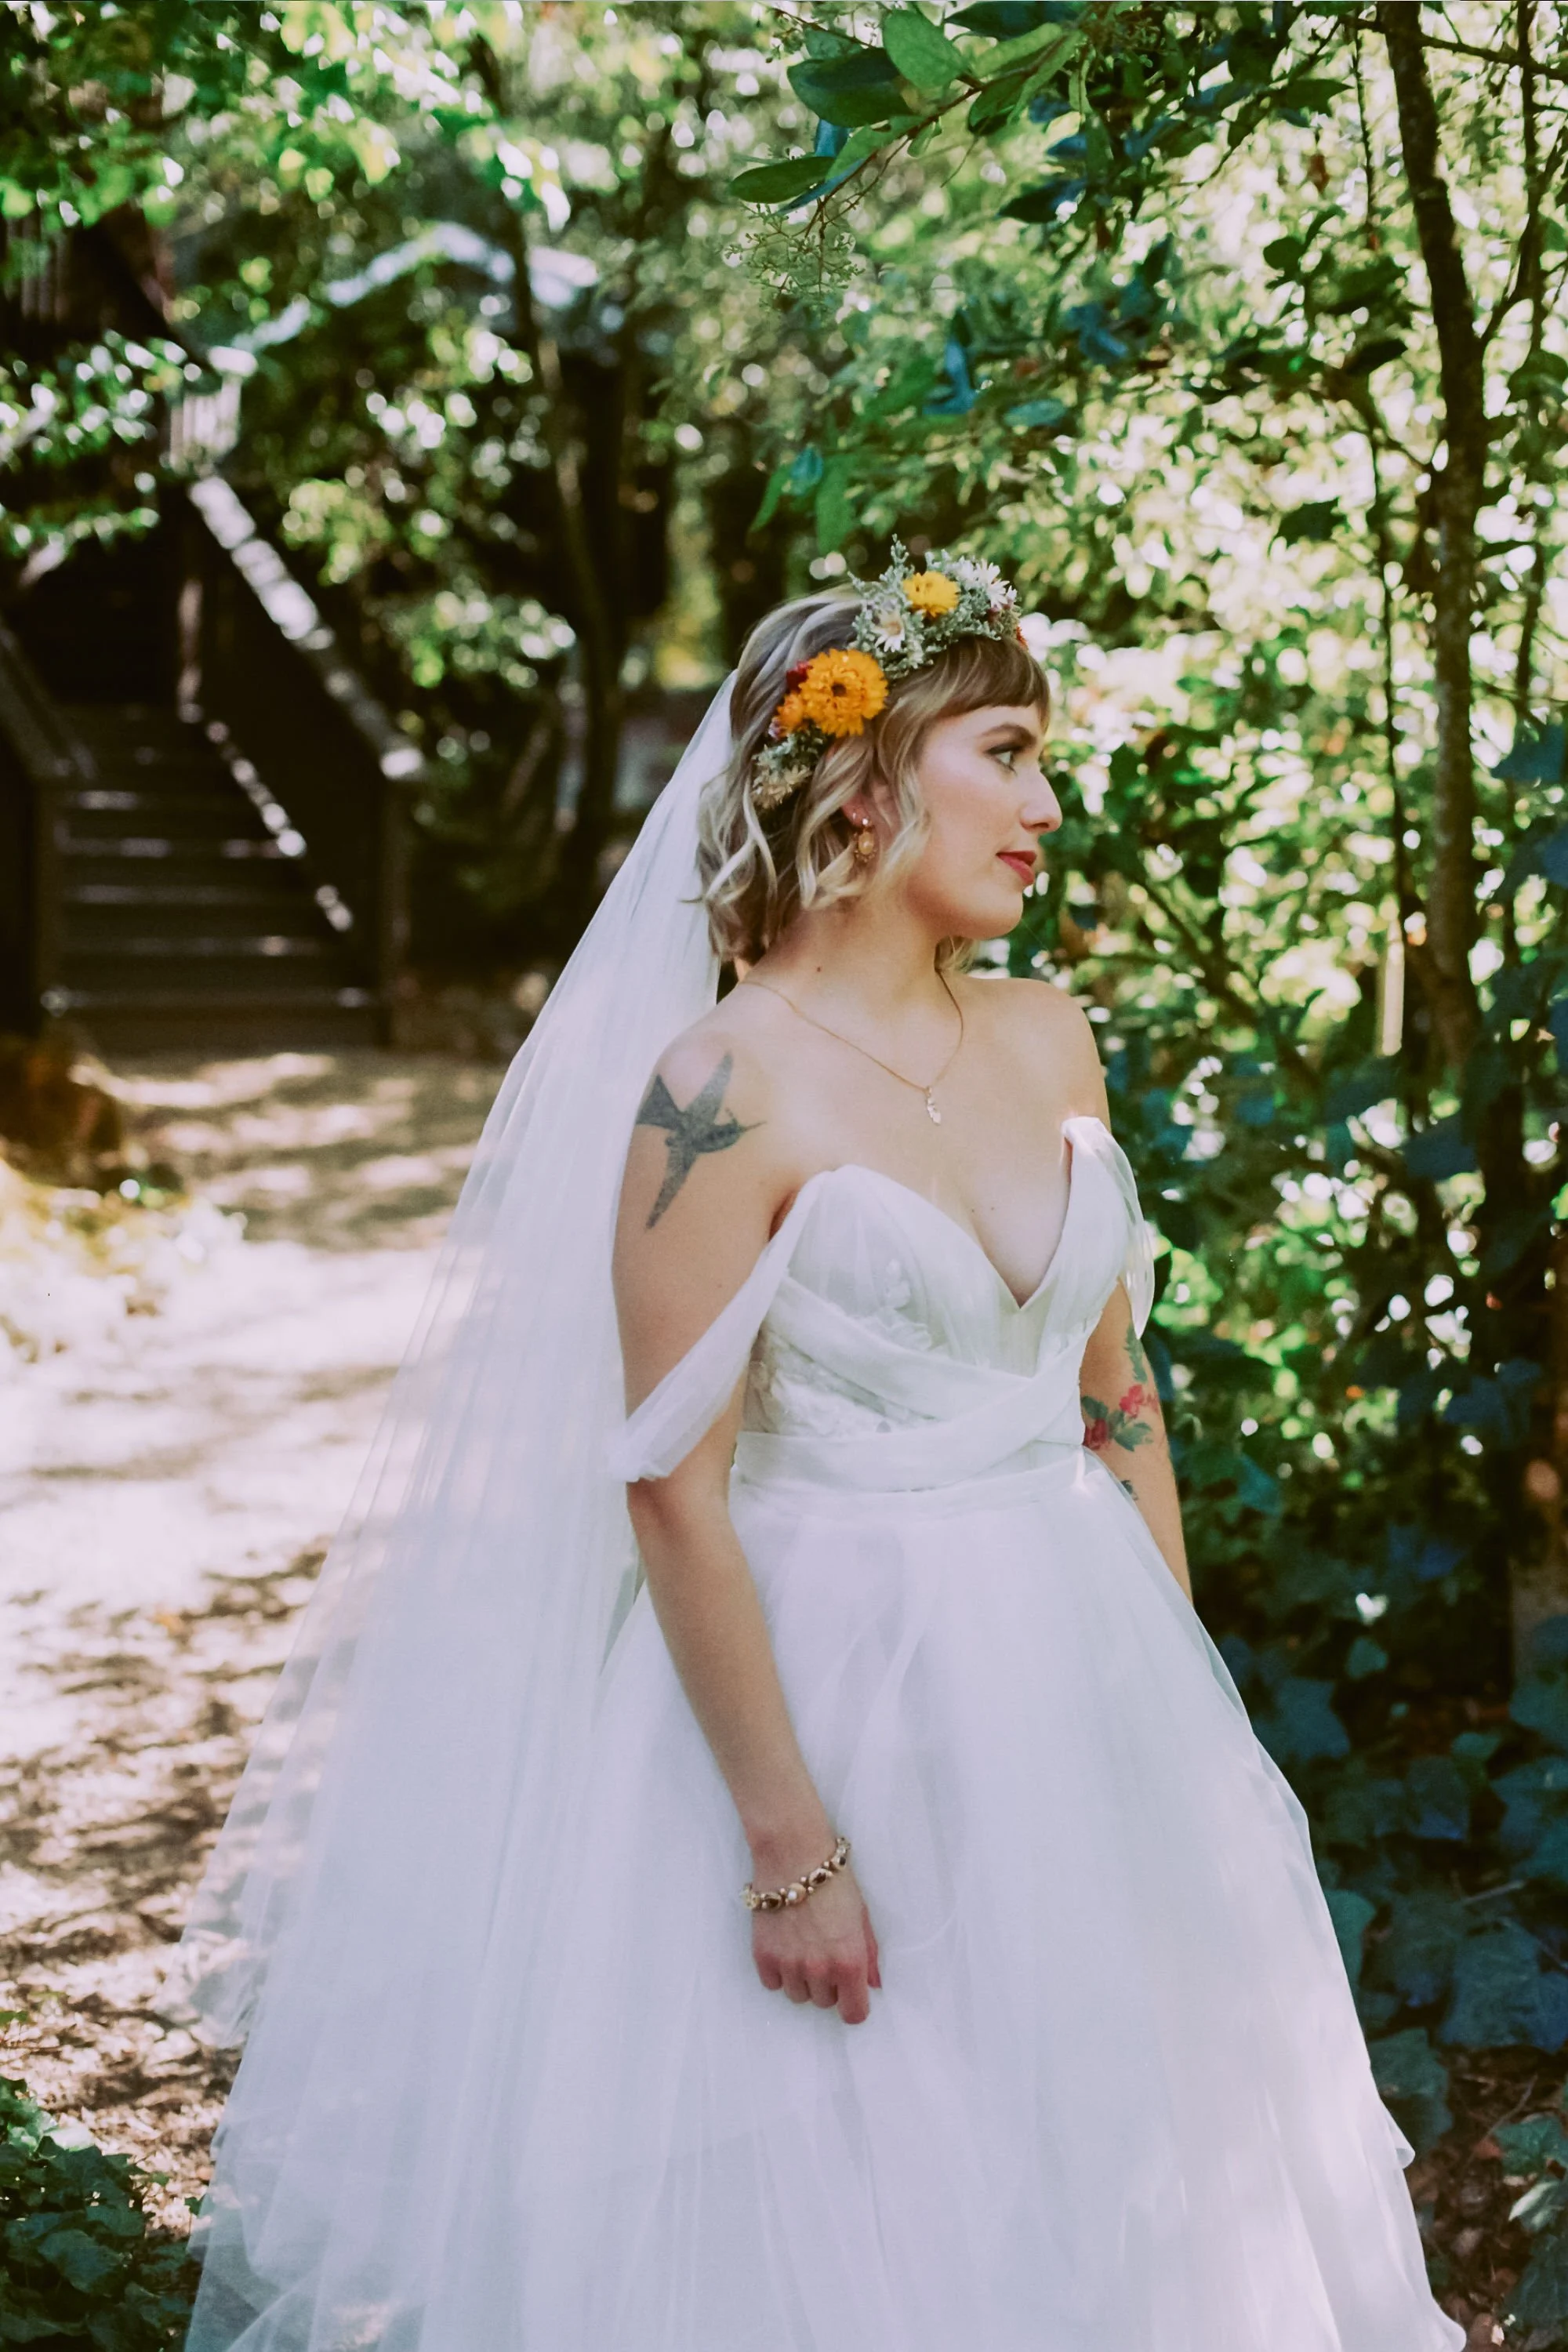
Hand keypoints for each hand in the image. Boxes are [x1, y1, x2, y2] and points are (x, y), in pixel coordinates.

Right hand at [750, 1865, 880, 2024]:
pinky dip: (779, 1972)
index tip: (850, 1993)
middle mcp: (819, 1970)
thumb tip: (873, 1984)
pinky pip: (773, 1984)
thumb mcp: (861, 1915)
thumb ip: (868, 1954)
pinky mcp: (763, 1956)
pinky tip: (784, 1947)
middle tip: (824, 1954)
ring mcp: (789, 1965)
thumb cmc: (834, 1881)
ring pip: (797, 1996)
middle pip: (824, 2003)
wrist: (794, 1855)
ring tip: (802, 1948)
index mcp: (849, 1961)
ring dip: (802, 1979)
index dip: (853, 2005)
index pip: (853, 2014)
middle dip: (827, 1984)